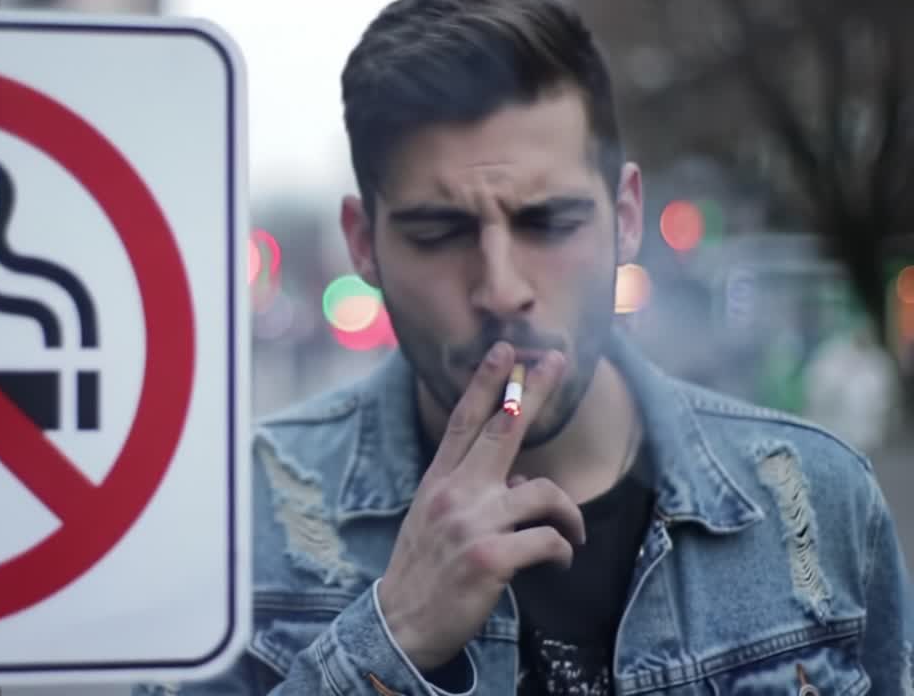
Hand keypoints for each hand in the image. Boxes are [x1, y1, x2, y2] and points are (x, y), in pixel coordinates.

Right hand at [377, 342, 584, 670]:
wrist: (403, 624)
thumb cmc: (426, 571)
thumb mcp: (438, 521)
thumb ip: (476, 493)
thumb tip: (521, 478)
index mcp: (439, 481)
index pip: (465, 421)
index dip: (486, 382)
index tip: (504, 350)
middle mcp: (454, 493)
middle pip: (503, 429)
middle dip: (533, 390)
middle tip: (557, 360)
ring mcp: (472, 523)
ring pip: (544, 492)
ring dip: (570, 515)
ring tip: (572, 534)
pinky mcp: (491, 557)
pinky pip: (550, 541)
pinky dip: (564, 551)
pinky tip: (560, 563)